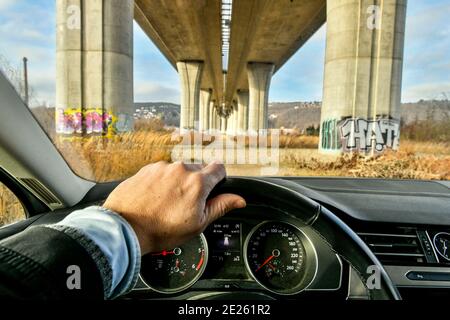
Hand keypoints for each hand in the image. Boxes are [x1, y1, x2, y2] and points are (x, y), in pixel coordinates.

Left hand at [103, 161, 245, 254]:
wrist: (126, 228)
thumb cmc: (161, 230)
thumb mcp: (198, 223)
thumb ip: (220, 206)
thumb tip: (239, 199)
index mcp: (198, 182)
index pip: (219, 168)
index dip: (219, 179)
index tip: (213, 188)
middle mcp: (181, 169)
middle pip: (198, 169)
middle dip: (197, 183)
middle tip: (187, 203)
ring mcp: (162, 167)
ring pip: (179, 170)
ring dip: (178, 181)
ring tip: (167, 202)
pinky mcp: (146, 169)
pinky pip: (161, 171)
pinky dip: (162, 181)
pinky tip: (155, 197)